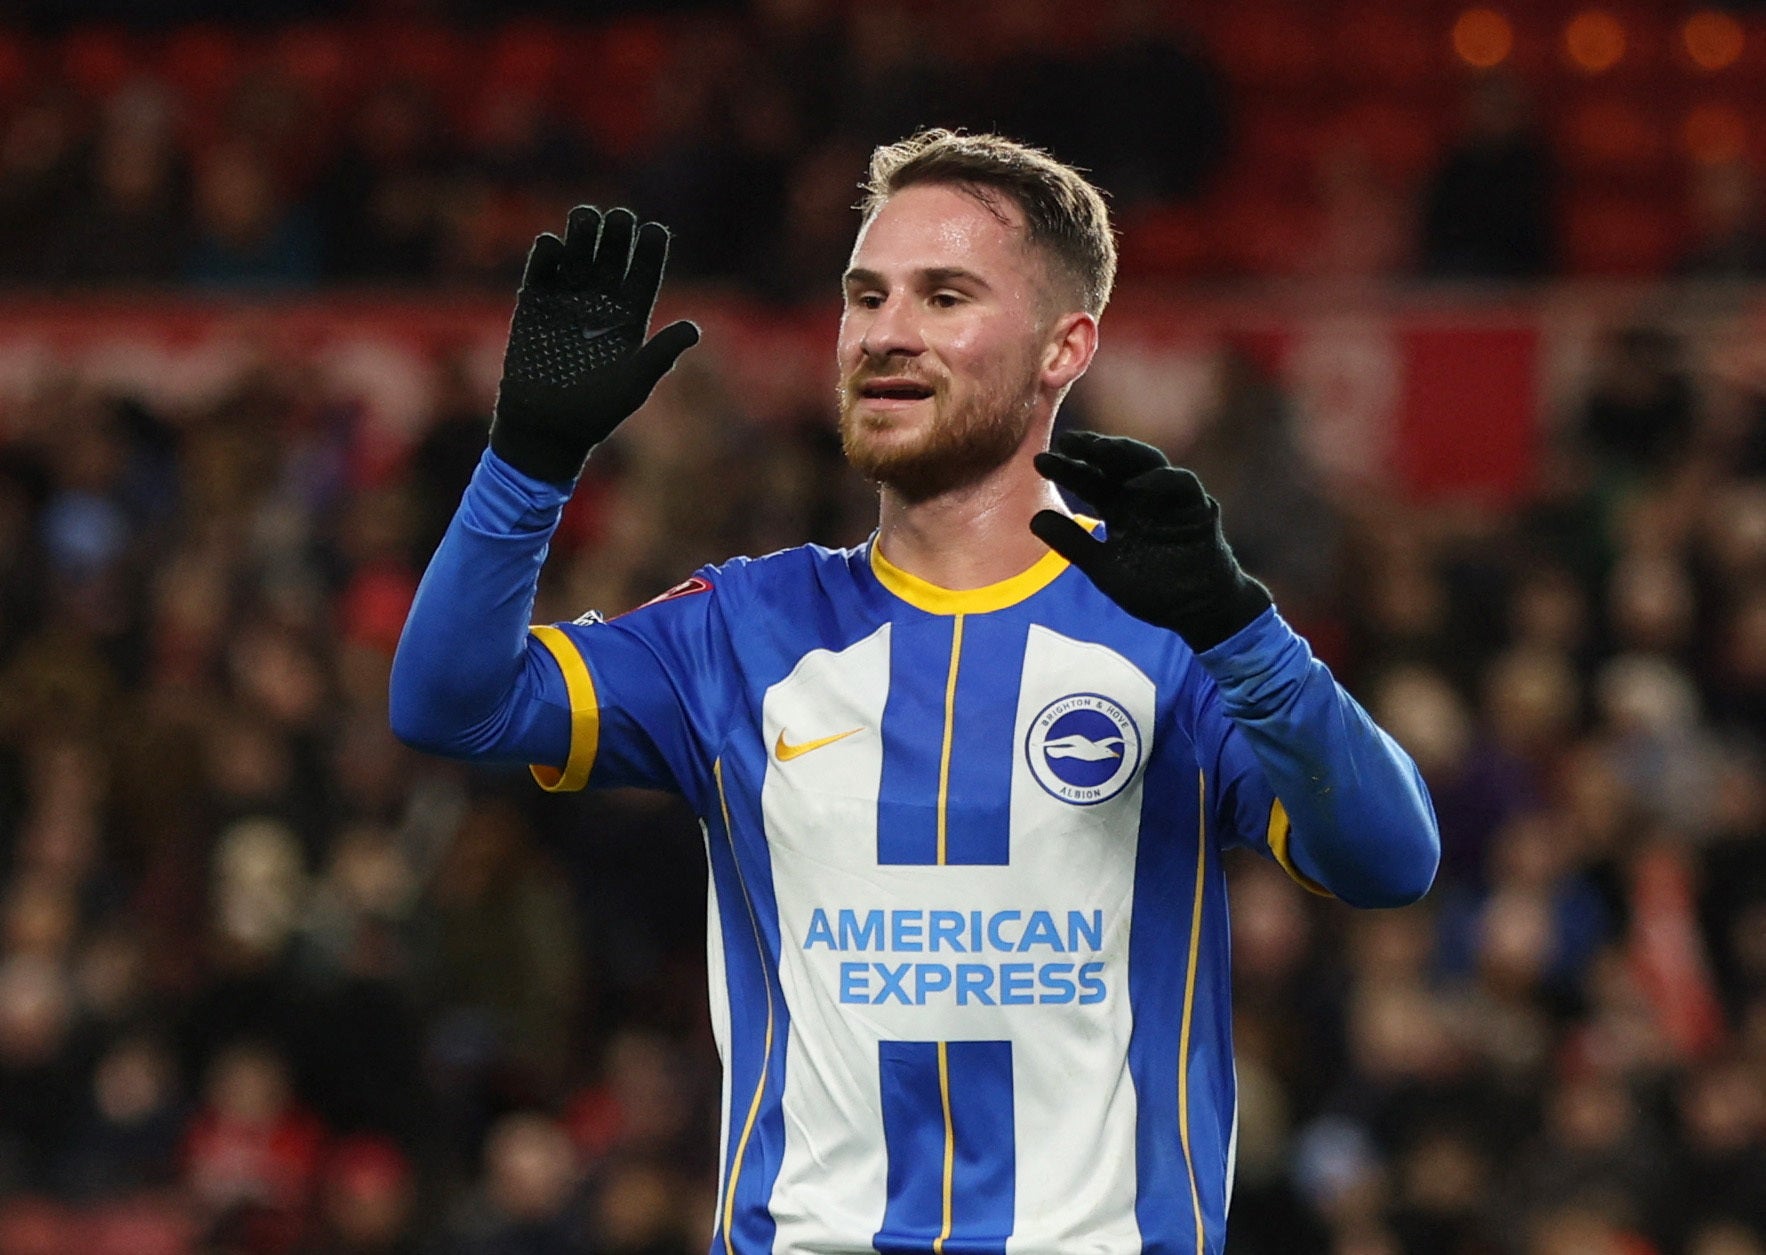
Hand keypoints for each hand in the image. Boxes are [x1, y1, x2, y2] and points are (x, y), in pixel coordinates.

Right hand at [489, 206, 700, 482]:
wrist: (545, 430)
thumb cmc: (594, 414)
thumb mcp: (633, 384)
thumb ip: (660, 354)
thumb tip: (694, 328)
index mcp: (630, 318)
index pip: (644, 274)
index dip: (651, 251)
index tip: (656, 230)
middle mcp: (600, 304)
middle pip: (612, 255)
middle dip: (616, 233)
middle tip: (619, 217)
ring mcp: (566, 302)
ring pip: (578, 254)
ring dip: (582, 232)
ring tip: (586, 217)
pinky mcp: (534, 306)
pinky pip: (541, 271)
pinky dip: (546, 254)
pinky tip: (553, 246)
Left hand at [1030, 430, 1271, 651]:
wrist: (1197, 609)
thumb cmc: (1153, 587)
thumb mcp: (1103, 567)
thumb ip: (1073, 544)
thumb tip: (1033, 519)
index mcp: (1119, 506)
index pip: (1089, 479)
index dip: (1067, 469)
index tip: (1039, 463)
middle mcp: (1142, 495)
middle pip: (1115, 462)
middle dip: (1092, 449)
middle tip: (1067, 441)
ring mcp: (1170, 497)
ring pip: (1147, 462)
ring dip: (1123, 453)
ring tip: (1097, 449)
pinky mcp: (1197, 505)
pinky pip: (1182, 483)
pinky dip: (1160, 481)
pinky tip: (1137, 484)